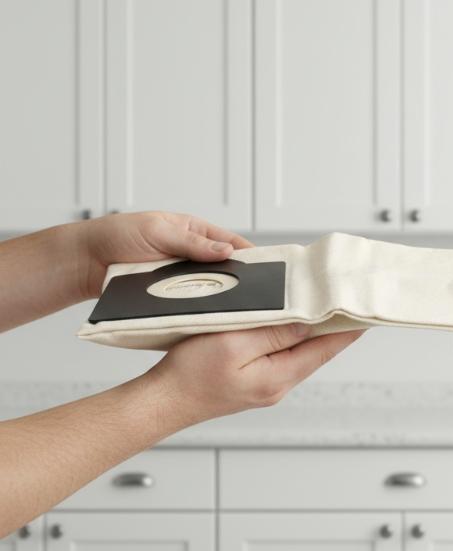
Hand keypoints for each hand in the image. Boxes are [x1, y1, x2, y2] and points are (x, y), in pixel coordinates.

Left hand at [80, 211, 252, 297]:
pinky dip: (200, 310)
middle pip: (225, 270)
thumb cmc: (118, 235)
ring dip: (220, 299)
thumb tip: (227, 250)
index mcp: (195, 232)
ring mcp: (181, 278)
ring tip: (239, 311)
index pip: (232, 243)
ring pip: (210, 289)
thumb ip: (193, 242)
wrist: (85, 261)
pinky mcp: (170, 296)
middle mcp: (192, 256)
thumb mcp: (158, 231)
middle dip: (240, 282)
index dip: (251, 256)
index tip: (269, 270)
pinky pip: (191, 303)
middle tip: (258, 296)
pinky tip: (211, 319)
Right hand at [148, 323, 365, 425]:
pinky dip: (291, 335)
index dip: (347, 328)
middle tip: (347, 298)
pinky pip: (282, 353)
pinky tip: (289, 320)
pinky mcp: (255, 380)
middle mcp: (279, 384)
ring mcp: (267, 384)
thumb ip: (274, 333)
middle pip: (318, 350)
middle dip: (333, 325)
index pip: (326, 348)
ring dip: (312, 328)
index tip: (366, 309)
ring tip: (323, 303)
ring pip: (301, 351)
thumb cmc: (190, 374)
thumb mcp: (233, 344)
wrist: (162, 401)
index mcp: (278, 377)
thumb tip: (308, 322)